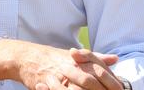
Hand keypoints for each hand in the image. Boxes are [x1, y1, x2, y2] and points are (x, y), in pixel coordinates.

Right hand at [0, 39, 121, 89]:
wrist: (28, 58)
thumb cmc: (54, 58)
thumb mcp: (75, 57)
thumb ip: (96, 59)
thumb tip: (115, 59)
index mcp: (79, 60)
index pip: (99, 71)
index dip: (110, 81)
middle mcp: (70, 66)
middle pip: (89, 81)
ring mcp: (58, 76)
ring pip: (75, 89)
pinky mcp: (47, 84)